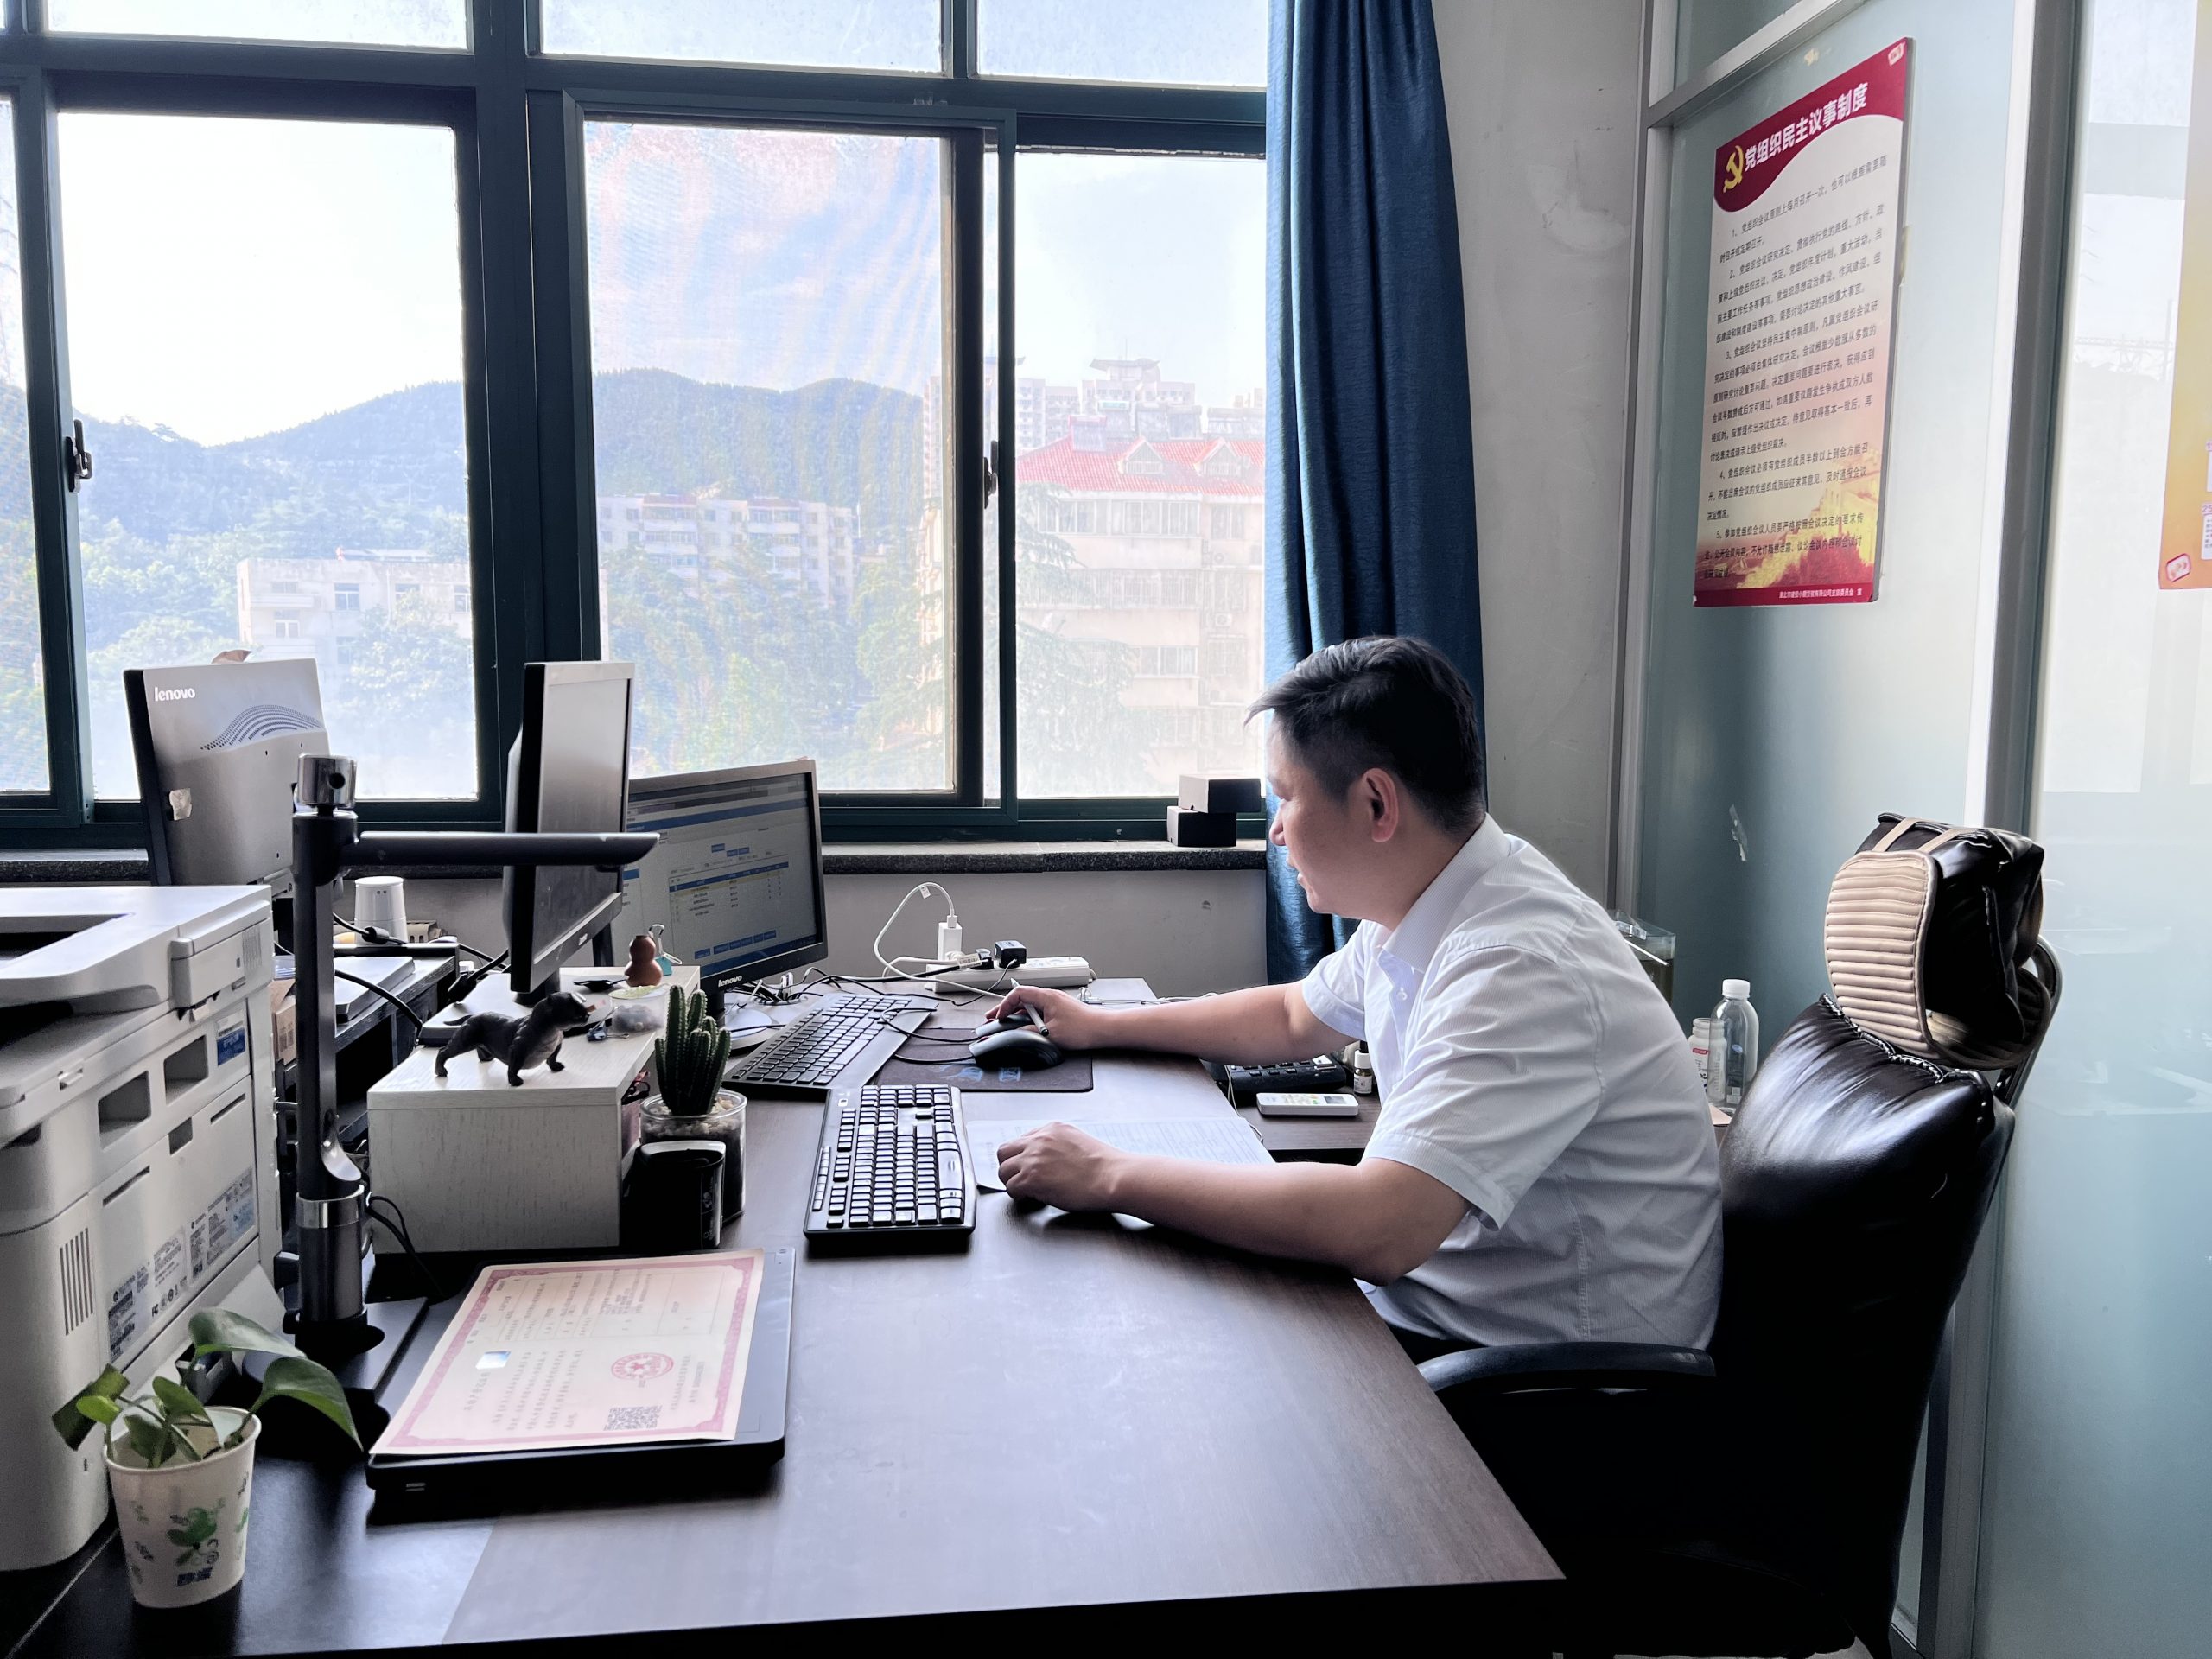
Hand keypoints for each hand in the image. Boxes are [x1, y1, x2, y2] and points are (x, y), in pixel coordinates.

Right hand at [981, 985, 1108, 1050]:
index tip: (999, 1016)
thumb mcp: (1051, 1034)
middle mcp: (1050, 997)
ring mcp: (1055, 1003)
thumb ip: (1030, 1033)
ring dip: (1018, 1013)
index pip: (1018, 993)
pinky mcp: (1060, 1011)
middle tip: (994, 1017)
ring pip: (1030, 1005)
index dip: (1005, 1004)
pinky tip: (1026, 1027)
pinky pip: (1039, 1011)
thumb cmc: (1083, 1028)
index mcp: (1046, 997)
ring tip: (1007, 1023)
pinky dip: (1029, 1017)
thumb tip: (1016, 1034)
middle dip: (1006, 1008)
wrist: (1103, 1030)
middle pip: (1022, 998)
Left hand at [995, 1122, 1127, 1210]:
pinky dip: (1018, 1195)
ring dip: (1012, 1181)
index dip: (1023, 1156)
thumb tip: (1050, 1160)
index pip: (1022, 1140)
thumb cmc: (1105, 1166)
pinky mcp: (1031, 1179)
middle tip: (1019, 1178)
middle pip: (1005, 1151)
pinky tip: (1031, 1198)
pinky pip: (1011, 1188)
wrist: (1114, 1177)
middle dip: (1010, 1166)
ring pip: (1003, 1170)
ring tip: (1025, 1191)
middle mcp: (1039, 1140)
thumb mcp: (1080, 1142)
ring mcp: (1033, 1159)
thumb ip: (1059, 1145)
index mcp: (1052, 1129)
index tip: (1028, 1167)